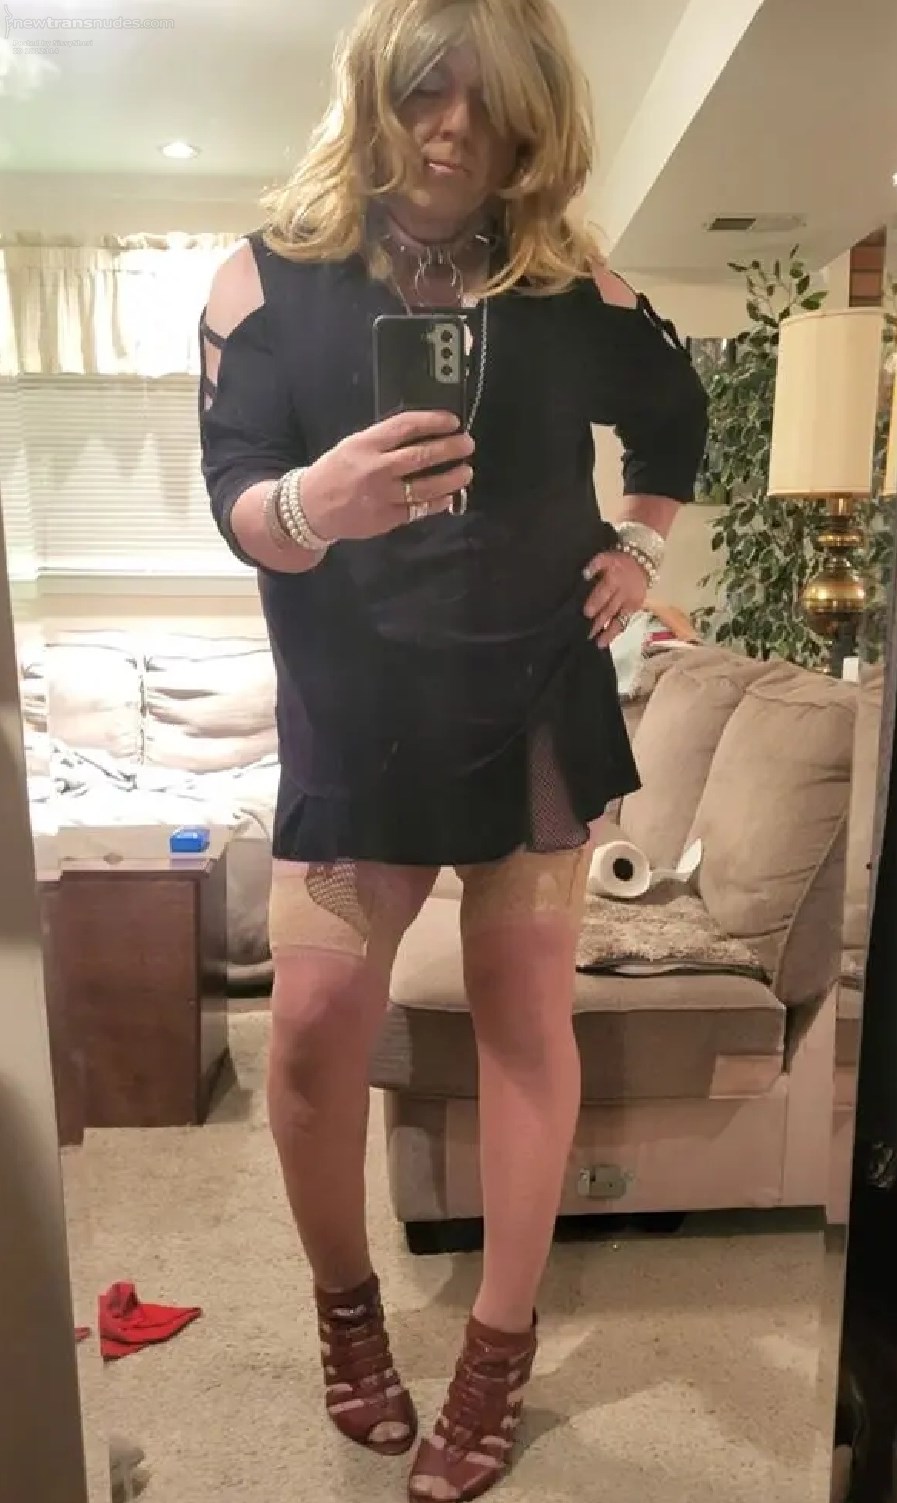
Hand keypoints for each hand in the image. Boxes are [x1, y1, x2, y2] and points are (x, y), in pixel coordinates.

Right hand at [301, 410, 474, 541]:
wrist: (310, 508)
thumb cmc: (335, 472)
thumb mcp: (353, 446)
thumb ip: (384, 440)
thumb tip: (423, 433)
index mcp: (366, 444)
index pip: (406, 427)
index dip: (434, 421)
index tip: (453, 421)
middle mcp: (376, 468)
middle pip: (421, 455)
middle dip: (450, 448)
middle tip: (468, 444)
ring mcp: (382, 495)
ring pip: (426, 486)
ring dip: (451, 478)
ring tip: (466, 471)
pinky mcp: (387, 518)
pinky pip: (419, 509)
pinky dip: (437, 503)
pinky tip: (448, 497)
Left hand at [583, 548, 649, 646]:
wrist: (642, 563)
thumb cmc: (617, 562)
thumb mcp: (605, 557)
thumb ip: (594, 565)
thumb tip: (584, 575)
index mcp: (615, 578)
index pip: (604, 592)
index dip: (596, 602)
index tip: (586, 614)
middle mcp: (624, 592)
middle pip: (610, 609)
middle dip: (599, 622)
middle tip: (587, 634)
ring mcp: (631, 602)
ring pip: (620, 619)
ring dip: (609, 632)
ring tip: (599, 644)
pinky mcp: (635, 608)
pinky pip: (625, 621)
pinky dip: (616, 630)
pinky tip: (607, 640)